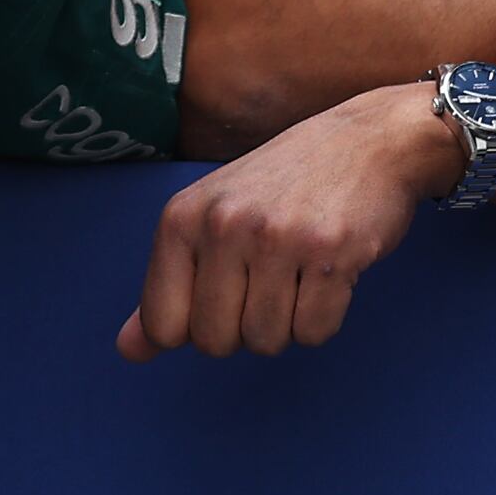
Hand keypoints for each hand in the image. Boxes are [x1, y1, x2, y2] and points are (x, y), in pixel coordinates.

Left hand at [116, 79, 458, 359]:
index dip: (194, 326)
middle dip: (242, 327)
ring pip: (265, 342)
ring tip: (297, 271)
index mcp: (182, 217)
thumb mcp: (209, 220)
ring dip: (285, 322)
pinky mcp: (331, 255)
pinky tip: (326, 273)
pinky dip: (323, 318)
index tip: (220, 291)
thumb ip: (167, 286)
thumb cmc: (282, 186)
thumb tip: (129, 352)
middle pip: (214, 342)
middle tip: (266, 278)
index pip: (162, 324)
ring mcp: (278, 239)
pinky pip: (314, 334)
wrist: (367, 142)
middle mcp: (224, 225)